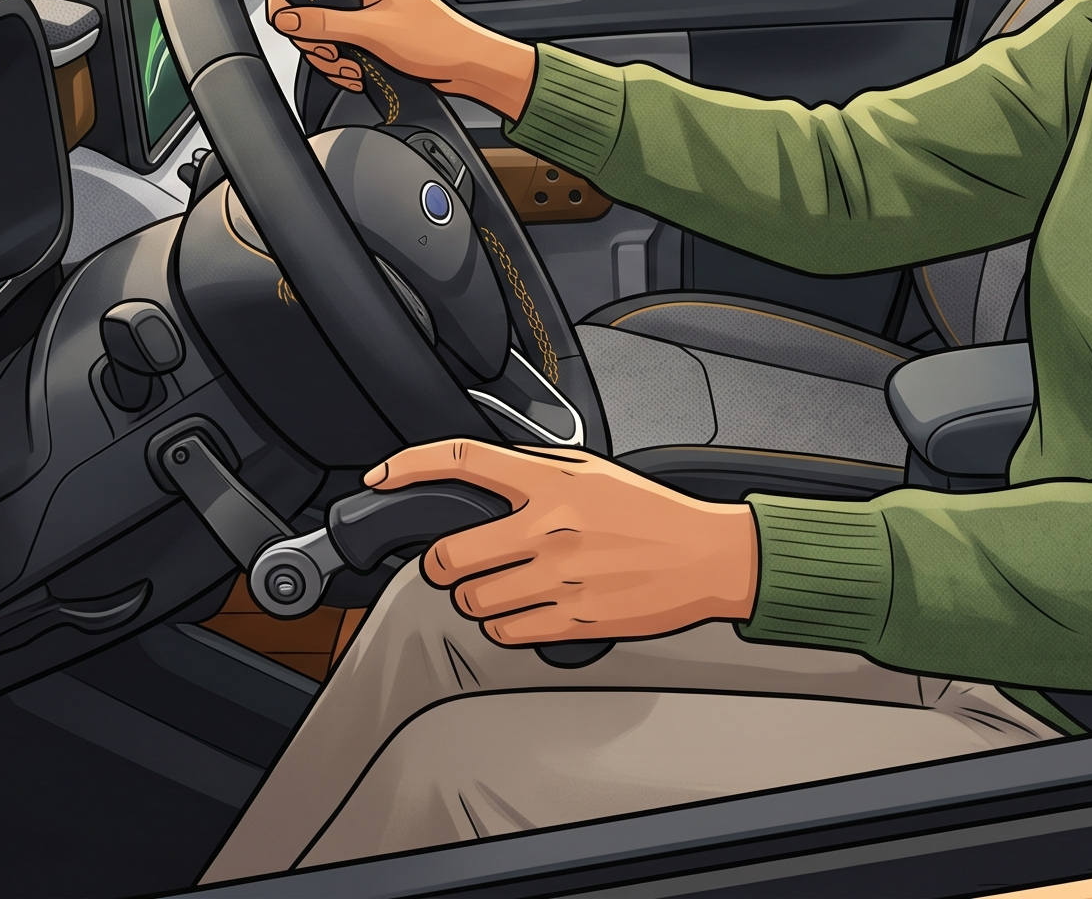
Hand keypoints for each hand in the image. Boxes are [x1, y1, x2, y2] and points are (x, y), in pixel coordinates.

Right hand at [267, 0, 537, 117]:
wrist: (466, 65)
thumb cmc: (436, 40)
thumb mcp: (373, 31)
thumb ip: (324, 23)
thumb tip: (286, 17)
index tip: (295, 24)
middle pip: (308, 6)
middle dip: (316, 38)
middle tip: (336, 50)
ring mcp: (363, 9)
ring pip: (320, 32)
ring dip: (332, 56)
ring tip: (356, 64)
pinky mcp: (367, 32)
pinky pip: (337, 47)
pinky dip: (344, 64)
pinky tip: (362, 72)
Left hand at [369, 439, 759, 646]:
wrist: (707, 557)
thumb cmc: (652, 513)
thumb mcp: (594, 471)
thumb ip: (535, 470)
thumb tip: (479, 472)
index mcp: (553, 483)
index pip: (463, 460)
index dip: (409, 466)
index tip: (383, 478)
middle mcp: (550, 529)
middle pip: (449, 554)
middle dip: (444, 564)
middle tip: (459, 563)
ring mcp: (560, 580)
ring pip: (472, 601)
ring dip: (477, 597)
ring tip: (507, 587)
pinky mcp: (574, 622)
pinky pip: (505, 632)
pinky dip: (505, 625)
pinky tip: (529, 609)